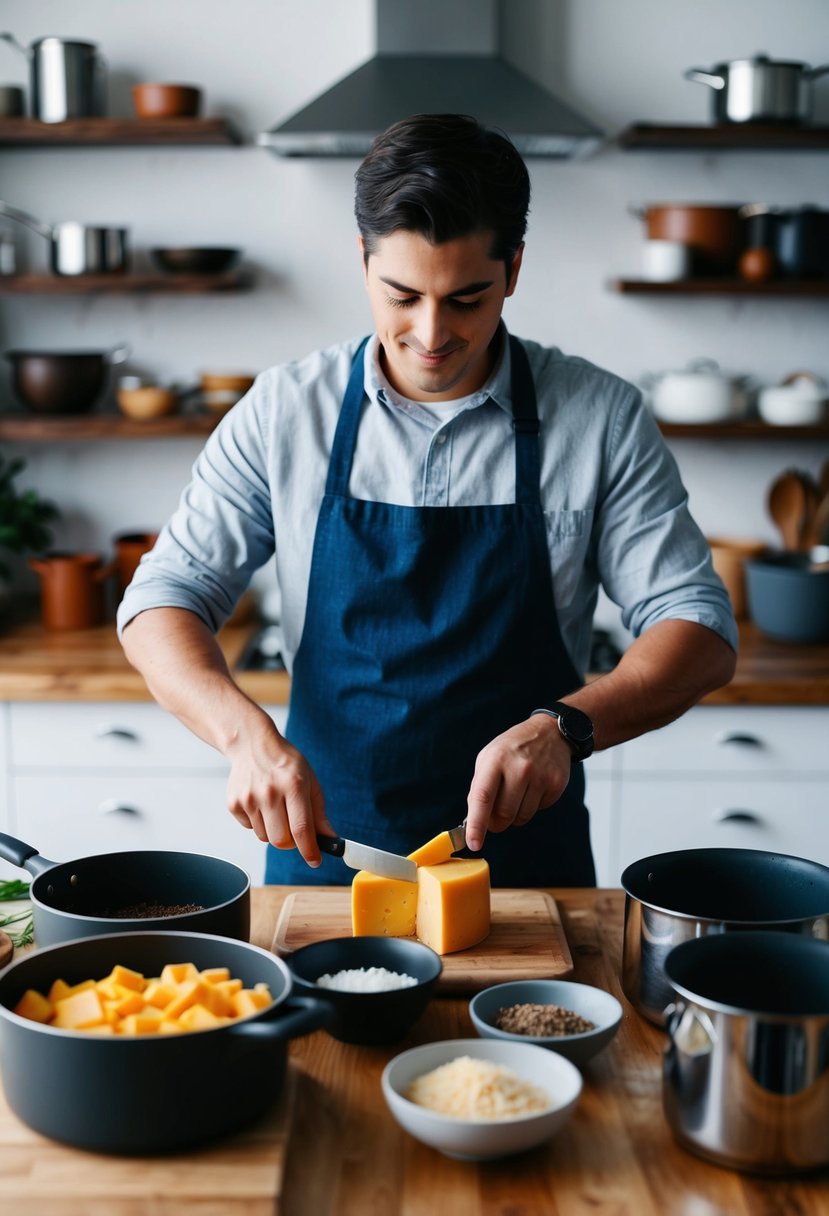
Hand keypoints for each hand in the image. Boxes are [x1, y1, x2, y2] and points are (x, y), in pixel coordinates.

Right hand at [224, 714, 330, 865]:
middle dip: (291, 842)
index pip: (301, 828)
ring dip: (274, 831)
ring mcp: (249, 798)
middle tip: (295, 829)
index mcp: (294, 785)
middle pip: (281, 840)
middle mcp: (270, 792)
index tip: (315, 861)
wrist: (251, 744)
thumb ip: (319, 812)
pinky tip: (260, 802)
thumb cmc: (285, 763)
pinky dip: (258, 822)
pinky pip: (250, 828)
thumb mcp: (309, 780)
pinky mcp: (234, 803)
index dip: (309, 850)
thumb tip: (329, 838)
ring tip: (275, 807)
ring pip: (265, 837)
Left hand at [465, 713, 571, 850]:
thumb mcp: (489, 758)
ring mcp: (540, 776)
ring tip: (517, 793)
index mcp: (496, 760)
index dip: (476, 824)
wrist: (550, 732)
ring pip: (521, 817)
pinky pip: (538, 811)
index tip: (473, 843)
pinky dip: (532, 806)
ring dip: (514, 815)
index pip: (483, 798)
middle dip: (496, 822)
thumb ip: (480, 787)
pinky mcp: (556, 784)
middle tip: (495, 816)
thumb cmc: (513, 748)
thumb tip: (473, 820)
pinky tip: (533, 787)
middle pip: (503, 814)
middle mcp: (519, 768)